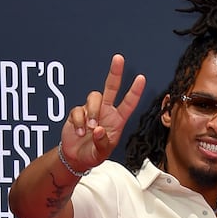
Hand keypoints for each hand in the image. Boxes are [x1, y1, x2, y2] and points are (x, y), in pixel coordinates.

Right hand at [60, 54, 145, 170]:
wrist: (75, 158)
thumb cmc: (93, 155)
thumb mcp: (101, 153)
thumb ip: (102, 143)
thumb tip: (98, 130)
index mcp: (117, 120)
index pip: (128, 103)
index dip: (135, 91)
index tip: (141, 78)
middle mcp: (106, 111)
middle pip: (111, 87)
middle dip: (115, 72)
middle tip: (119, 58)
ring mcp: (91, 110)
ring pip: (94, 97)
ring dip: (92, 112)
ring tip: (89, 129)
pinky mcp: (77, 113)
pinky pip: (78, 110)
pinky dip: (78, 121)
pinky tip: (79, 132)